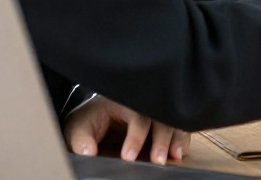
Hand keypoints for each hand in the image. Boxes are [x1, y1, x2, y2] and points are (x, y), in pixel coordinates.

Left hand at [64, 95, 190, 165]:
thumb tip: (88, 152)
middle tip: (158, 160)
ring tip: (176, 156)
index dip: (135, 137)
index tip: (128, 157)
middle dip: (161, 139)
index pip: (136, 116)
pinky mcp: (162, 122)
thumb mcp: (79, 126)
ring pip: (172, 120)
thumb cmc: (91, 118)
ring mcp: (155, 111)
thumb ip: (81, 139)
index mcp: (124, 100)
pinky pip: (178, 126)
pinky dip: (181, 138)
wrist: (98, 112)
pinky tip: (180, 152)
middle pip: (160, 116)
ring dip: (176, 138)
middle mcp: (144, 103)